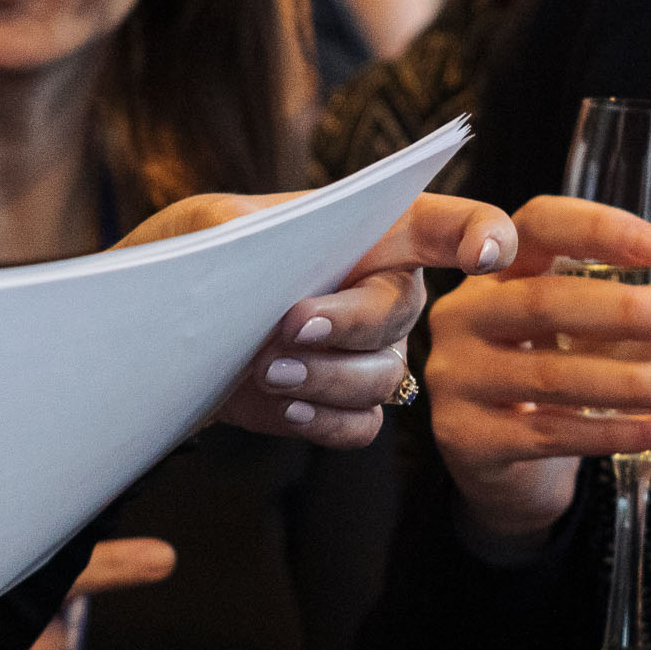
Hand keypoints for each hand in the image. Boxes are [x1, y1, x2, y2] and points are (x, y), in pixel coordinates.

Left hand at [120, 188, 520, 449]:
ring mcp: (372, 355)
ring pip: (381, 377)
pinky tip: (287, 406)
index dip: (482, 234)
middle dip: (347, 321)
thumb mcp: (208, 225)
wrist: (167, 331)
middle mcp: (386, 292)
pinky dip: (325, 420)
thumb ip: (236, 231)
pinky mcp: (343, 407)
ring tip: (267, 369)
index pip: (449, 226)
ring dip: (325, 376)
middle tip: (289, 325)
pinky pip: (360, 425)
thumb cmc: (201, 257)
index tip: (484, 255)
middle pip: (401, 311)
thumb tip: (250, 257)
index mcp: (373, 230)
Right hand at [423, 195, 650, 546]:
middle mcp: (468, 314)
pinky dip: (610, 431)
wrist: (506, 467)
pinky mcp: (467, 438)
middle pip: (543, 299)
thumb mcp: (617, 336)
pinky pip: (547, 432)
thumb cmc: (563, 377)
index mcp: (504, 270)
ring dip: (631, 381)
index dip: (596, 228)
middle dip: (625, 311)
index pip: (538, 225)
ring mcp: (460, 377)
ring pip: (550, 374)